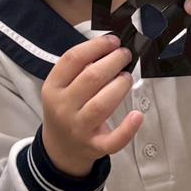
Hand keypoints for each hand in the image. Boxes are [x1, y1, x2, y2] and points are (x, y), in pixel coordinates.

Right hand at [41, 36, 143, 177]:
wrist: (60, 149)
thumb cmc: (65, 110)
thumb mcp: (60, 88)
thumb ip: (78, 69)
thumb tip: (109, 49)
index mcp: (53, 88)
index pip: (72, 59)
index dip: (95, 46)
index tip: (112, 41)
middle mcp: (63, 107)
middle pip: (90, 78)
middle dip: (113, 62)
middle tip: (125, 55)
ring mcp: (78, 128)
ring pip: (102, 104)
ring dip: (120, 86)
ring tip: (127, 77)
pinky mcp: (94, 146)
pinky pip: (113, 140)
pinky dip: (127, 128)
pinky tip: (137, 115)